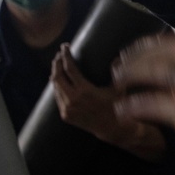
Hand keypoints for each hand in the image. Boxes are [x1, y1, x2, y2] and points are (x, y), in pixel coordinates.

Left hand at [51, 43, 165, 161]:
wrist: (110, 127)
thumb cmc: (116, 105)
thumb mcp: (118, 88)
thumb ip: (117, 72)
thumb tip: (119, 57)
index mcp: (84, 90)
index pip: (69, 68)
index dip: (66, 56)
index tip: (65, 47)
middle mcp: (73, 99)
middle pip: (57, 76)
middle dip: (57, 63)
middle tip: (60, 55)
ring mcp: (67, 108)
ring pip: (55, 87)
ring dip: (55, 74)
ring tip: (58, 65)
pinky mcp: (65, 115)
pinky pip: (57, 97)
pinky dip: (57, 87)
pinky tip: (59, 81)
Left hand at [112, 31, 174, 174]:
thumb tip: (174, 72)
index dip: (159, 41)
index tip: (142, 47)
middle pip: (167, 49)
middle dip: (139, 54)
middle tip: (122, 64)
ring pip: (156, 70)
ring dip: (131, 75)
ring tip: (118, 82)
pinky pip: (150, 102)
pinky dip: (132, 106)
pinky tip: (123, 111)